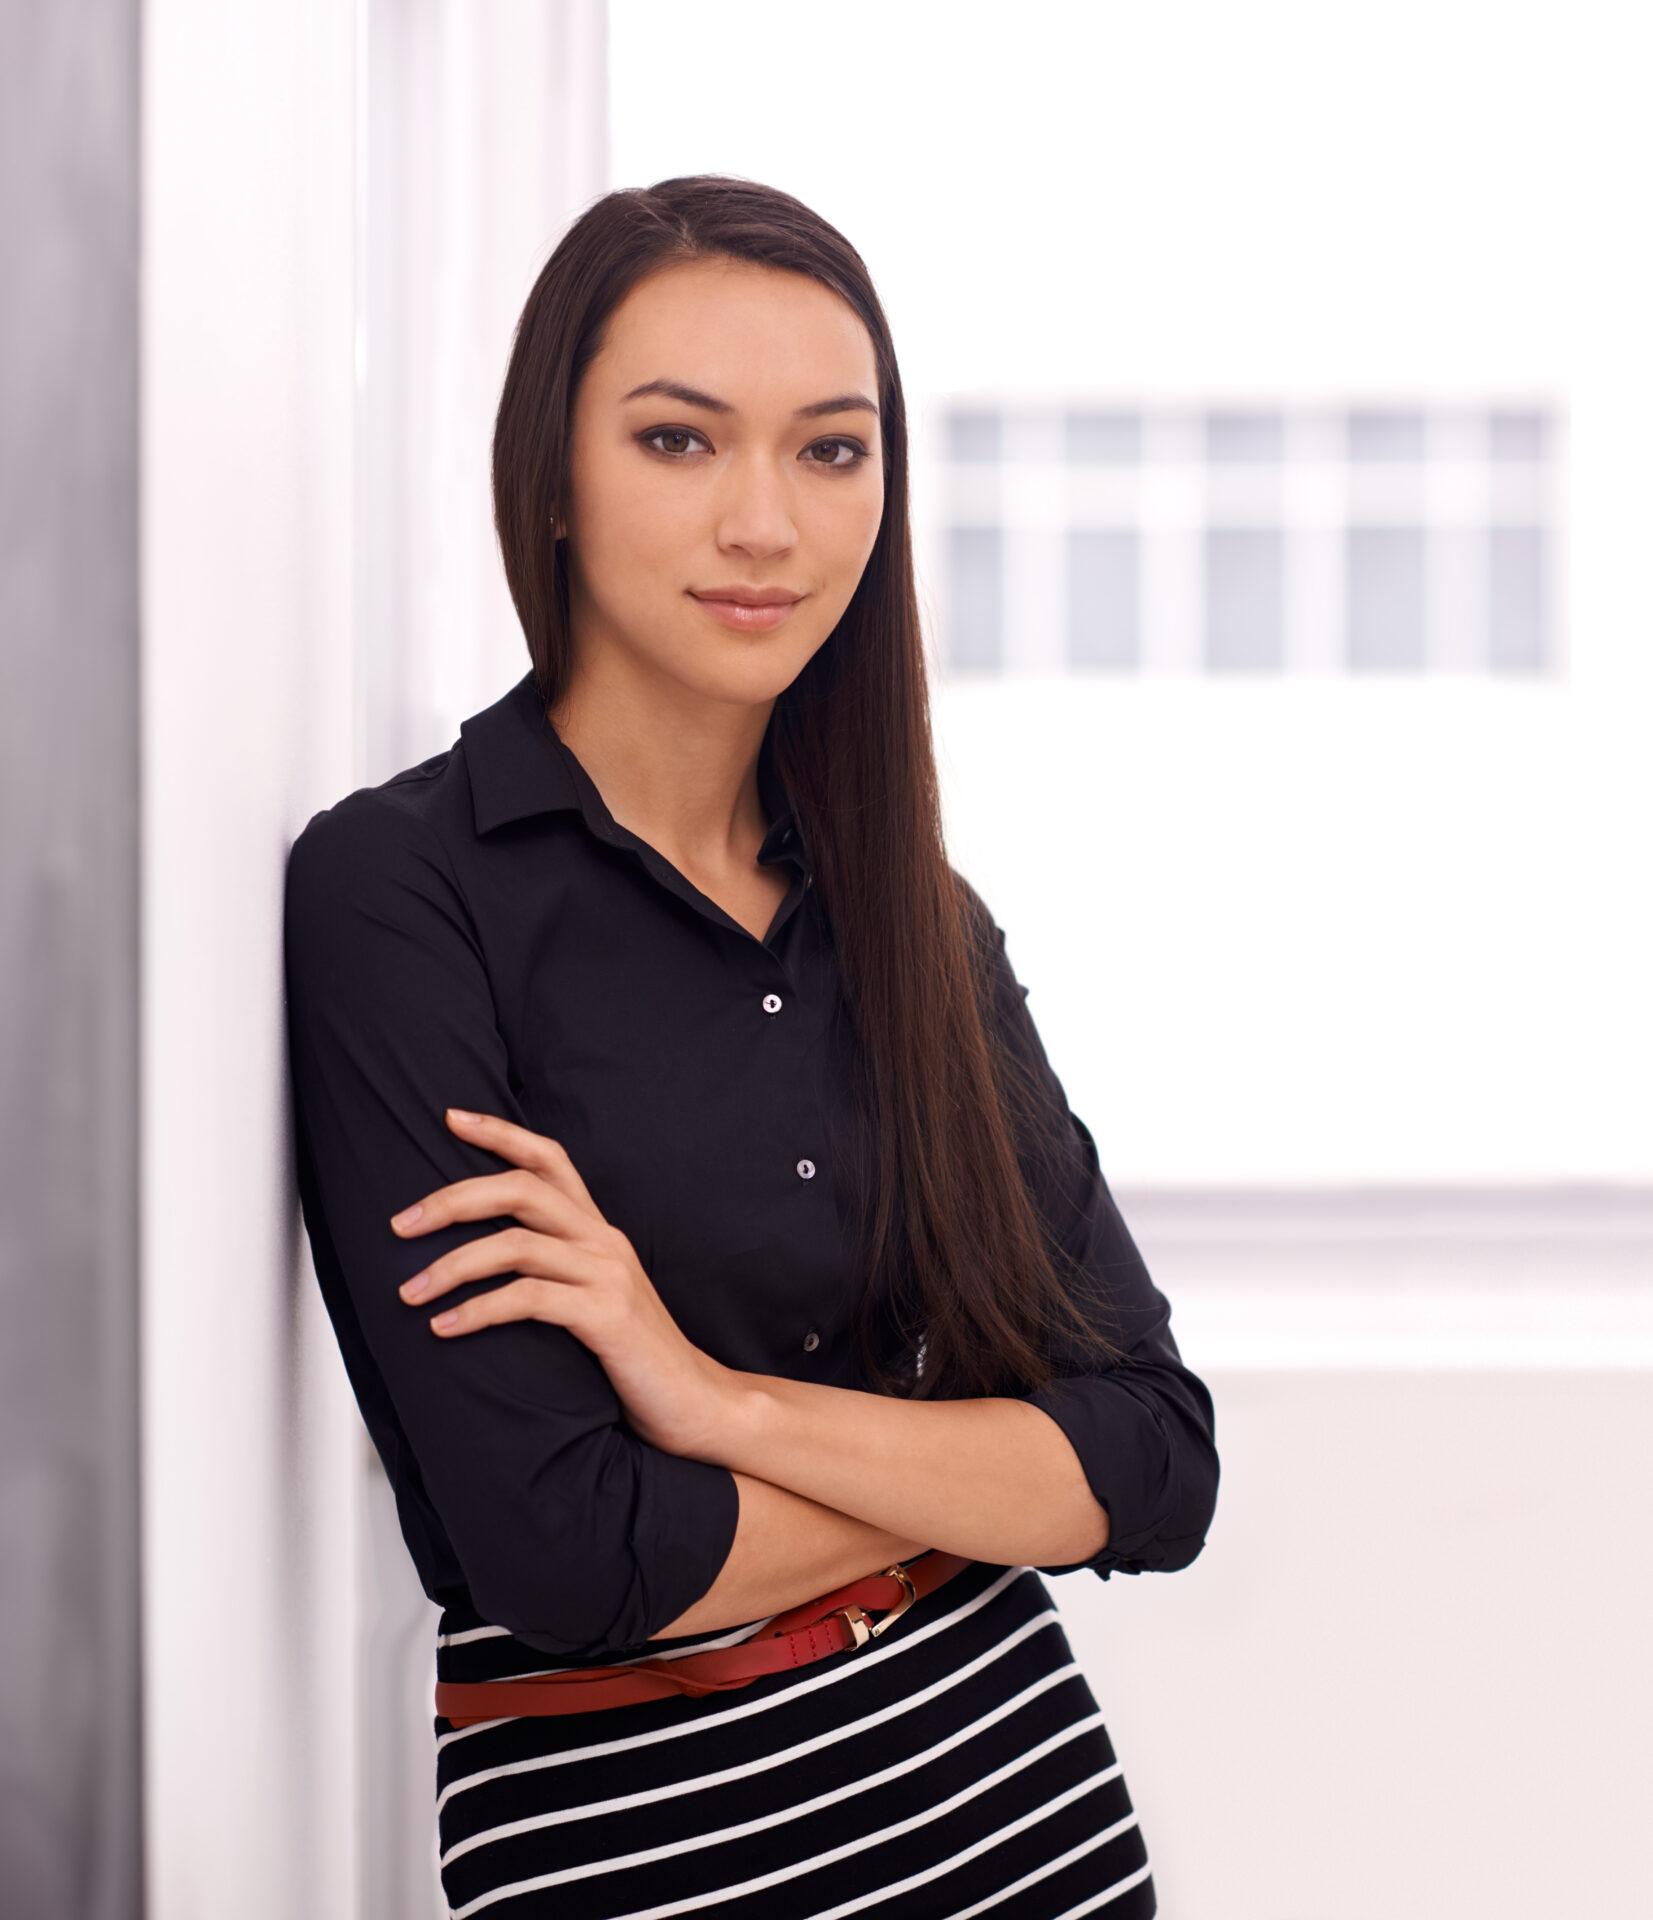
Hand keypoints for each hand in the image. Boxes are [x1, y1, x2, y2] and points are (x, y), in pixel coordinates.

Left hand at [389, 1108, 742, 1457]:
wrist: (696, 1404)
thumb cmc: (634, 1358)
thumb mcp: (594, 1300)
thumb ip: (556, 1273)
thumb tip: (486, 1265)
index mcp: (599, 1231)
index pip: (550, 1158)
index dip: (500, 1132)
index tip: (450, 1117)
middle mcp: (604, 1241)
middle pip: (521, 1189)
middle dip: (452, 1199)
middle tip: (399, 1224)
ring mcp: (608, 1275)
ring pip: (516, 1244)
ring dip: (451, 1265)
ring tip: (409, 1292)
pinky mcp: (607, 1315)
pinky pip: (529, 1299)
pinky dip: (478, 1310)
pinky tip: (445, 1328)